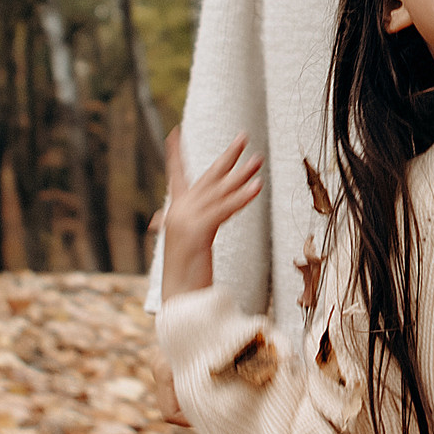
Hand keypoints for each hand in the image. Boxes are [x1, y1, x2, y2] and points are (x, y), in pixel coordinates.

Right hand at [162, 134, 262, 301]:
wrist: (179, 301)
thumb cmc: (186, 276)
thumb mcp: (187, 245)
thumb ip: (191, 226)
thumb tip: (190, 217)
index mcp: (176, 212)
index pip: (176, 176)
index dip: (175, 154)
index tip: (175, 132)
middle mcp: (179, 211)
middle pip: (208, 177)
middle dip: (227, 156)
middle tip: (243, 136)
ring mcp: (186, 220)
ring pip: (220, 191)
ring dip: (242, 175)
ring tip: (259, 160)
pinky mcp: (197, 231)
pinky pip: (224, 209)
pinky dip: (241, 198)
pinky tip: (257, 187)